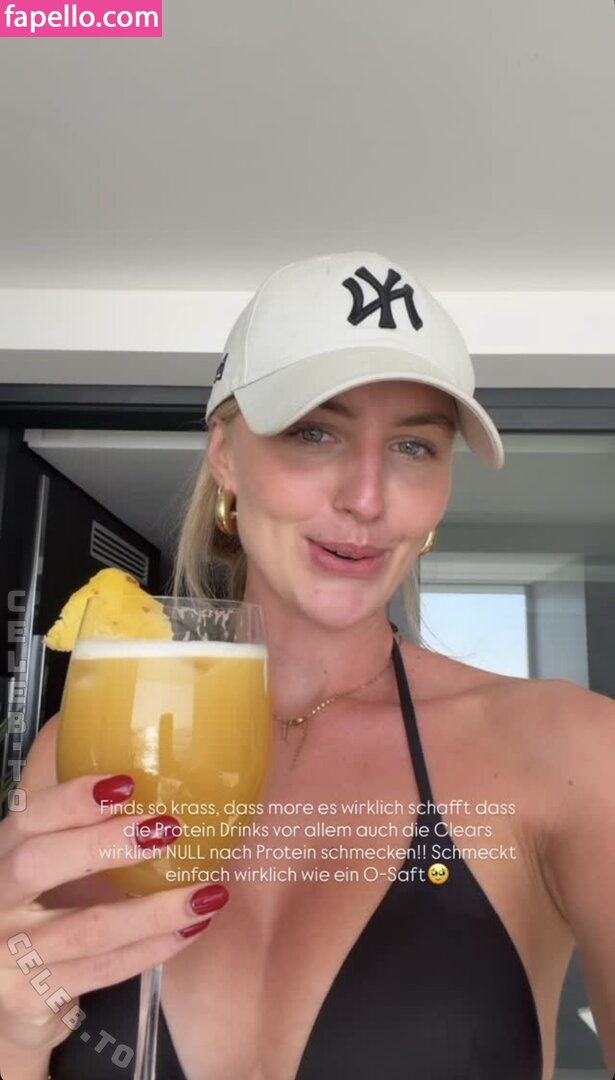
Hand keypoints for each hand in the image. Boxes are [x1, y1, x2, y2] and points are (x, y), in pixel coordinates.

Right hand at [0, 774, 228, 1062]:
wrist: (10, 996)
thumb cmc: (41, 909)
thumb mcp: (48, 860)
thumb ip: (82, 821)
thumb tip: (153, 764)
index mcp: (2, 853)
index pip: (28, 818)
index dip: (71, 800)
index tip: (125, 784)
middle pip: (38, 865)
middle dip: (103, 844)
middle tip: (167, 828)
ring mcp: (7, 956)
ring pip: (86, 929)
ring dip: (154, 910)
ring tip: (207, 891)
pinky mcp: (31, 998)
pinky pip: (103, 971)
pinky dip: (152, 949)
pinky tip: (191, 928)